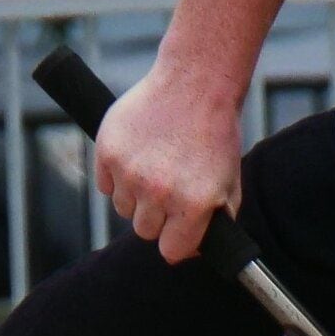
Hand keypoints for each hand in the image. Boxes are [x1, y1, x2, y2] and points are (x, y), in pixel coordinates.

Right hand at [95, 69, 242, 261]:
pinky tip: (138, 153)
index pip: (171, 251)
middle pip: (145, 231)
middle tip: (168, 188)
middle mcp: (160, 193)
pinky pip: (106, 185)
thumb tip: (197, 249)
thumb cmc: (215, 134)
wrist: (195, 84)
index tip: (178, 229)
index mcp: (194, 205)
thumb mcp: (229, 182)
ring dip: (136, 196)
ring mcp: (131, 172)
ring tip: (155, 165)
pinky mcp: (108, 152)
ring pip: (123, 208)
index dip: (176, 241)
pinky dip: (117, 176)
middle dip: (156, 216)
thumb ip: (217, 220)